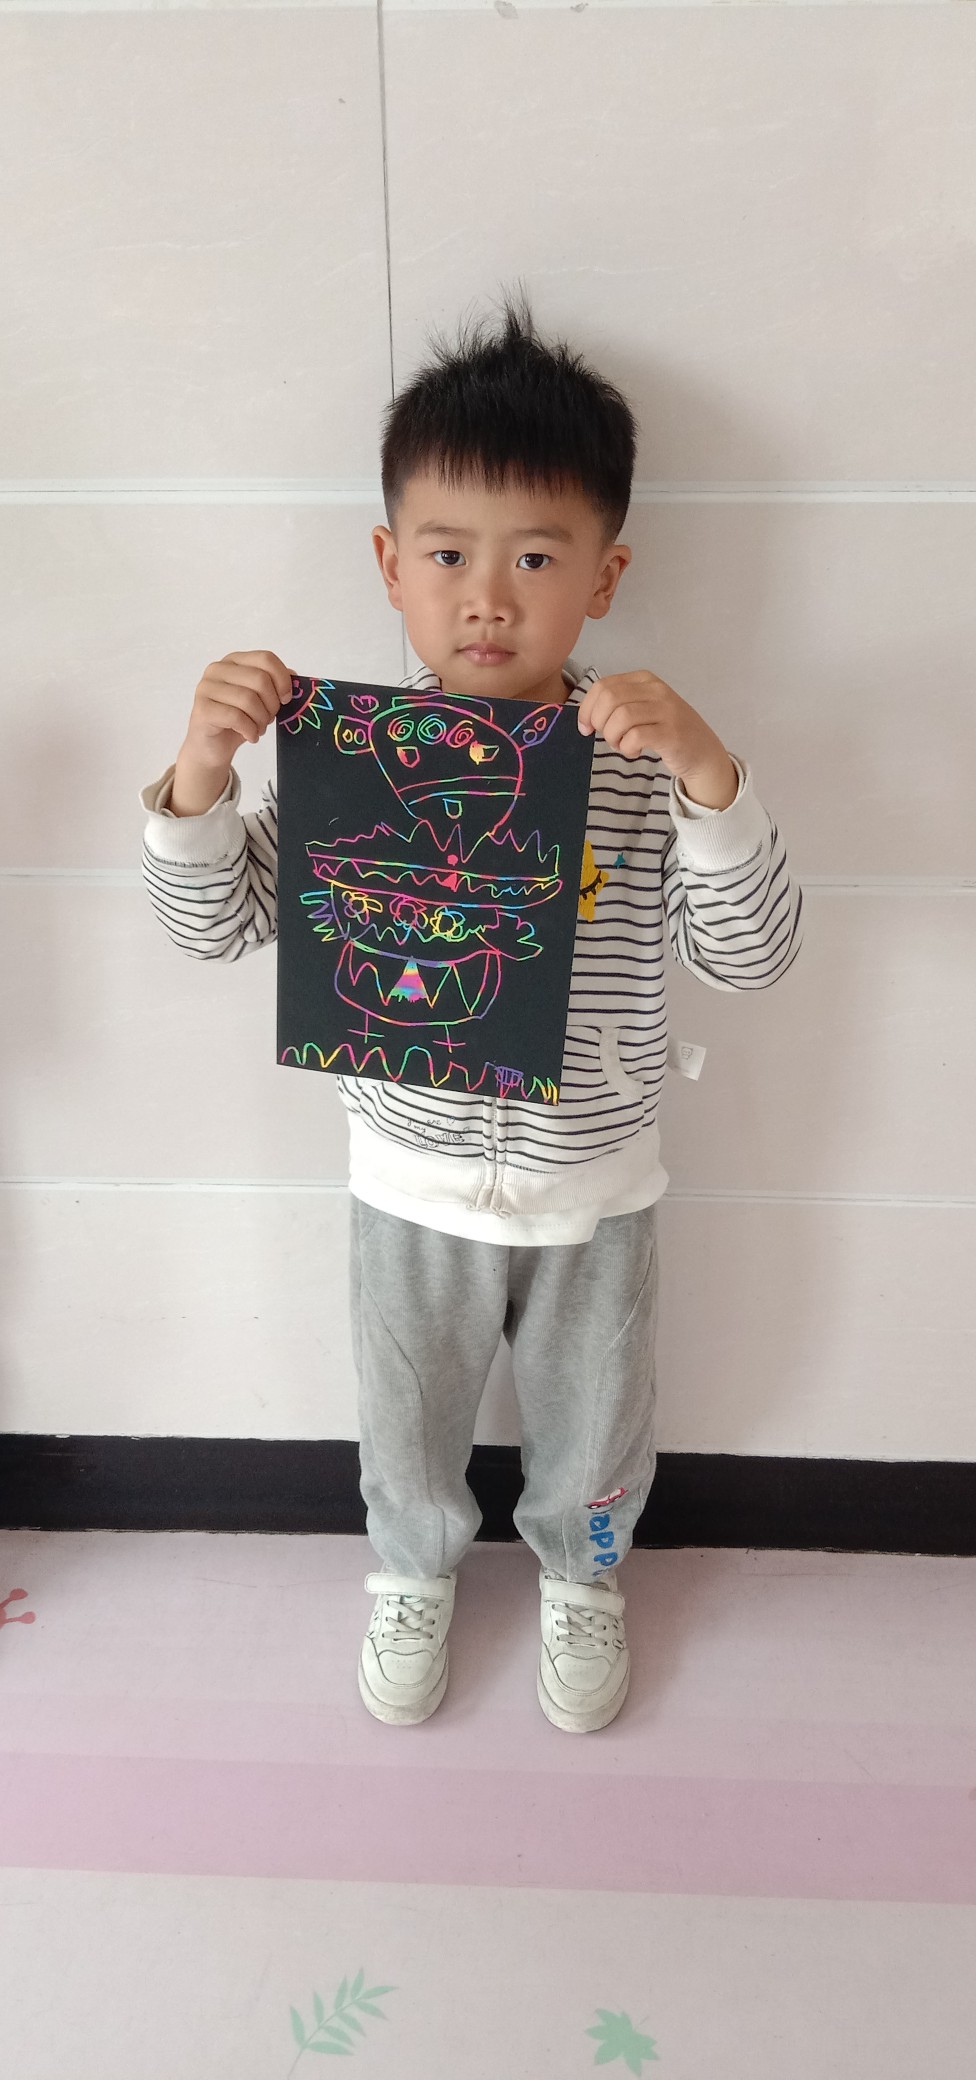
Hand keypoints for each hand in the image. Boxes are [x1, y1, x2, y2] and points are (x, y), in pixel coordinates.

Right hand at [183, 649, 292, 770]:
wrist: (212, 748)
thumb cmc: (237, 721)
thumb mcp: (260, 700)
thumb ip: (275, 684)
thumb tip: (294, 677)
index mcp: (233, 661)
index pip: (266, 658)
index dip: (282, 679)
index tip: (286, 699)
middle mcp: (217, 670)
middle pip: (260, 679)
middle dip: (272, 704)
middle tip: (269, 719)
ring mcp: (206, 688)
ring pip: (248, 699)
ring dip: (261, 720)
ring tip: (259, 728)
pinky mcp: (202, 709)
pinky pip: (236, 717)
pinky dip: (250, 730)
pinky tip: (250, 736)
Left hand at [577, 669, 737, 808]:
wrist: (702, 751)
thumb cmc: (666, 731)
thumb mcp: (643, 708)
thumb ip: (618, 705)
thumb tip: (585, 717)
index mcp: (645, 679)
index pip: (603, 686)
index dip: (587, 709)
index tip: (586, 727)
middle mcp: (657, 690)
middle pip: (609, 699)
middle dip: (599, 723)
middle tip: (608, 737)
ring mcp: (666, 710)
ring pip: (621, 717)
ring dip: (613, 737)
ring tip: (621, 745)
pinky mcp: (671, 733)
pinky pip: (636, 737)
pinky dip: (627, 748)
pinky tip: (635, 751)